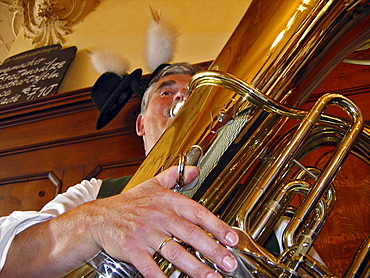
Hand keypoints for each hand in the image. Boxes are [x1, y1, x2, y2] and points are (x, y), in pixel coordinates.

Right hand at [85, 166, 238, 277]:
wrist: (99, 217)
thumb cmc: (128, 204)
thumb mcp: (152, 184)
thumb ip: (174, 177)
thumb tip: (194, 171)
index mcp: (167, 201)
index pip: (197, 213)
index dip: (217, 225)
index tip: (232, 238)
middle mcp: (158, 216)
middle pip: (191, 234)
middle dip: (213, 250)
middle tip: (229, 263)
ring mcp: (145, 233)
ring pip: (175, 251)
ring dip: (195, 267)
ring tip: (211, 277)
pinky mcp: (132, 249)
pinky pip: (150, 266)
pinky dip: (162, 277)